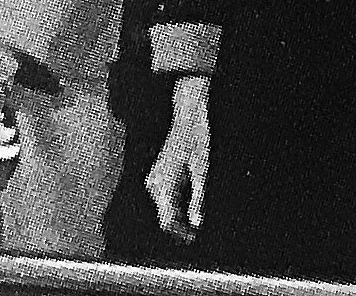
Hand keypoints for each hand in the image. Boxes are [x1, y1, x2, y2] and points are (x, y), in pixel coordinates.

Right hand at [147, 75, 210, 242]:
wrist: (187, 116)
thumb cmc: (196, 141)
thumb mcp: (202, 171)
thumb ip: (198, 198)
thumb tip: (196, 224)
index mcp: (163, 184)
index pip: (167, 220)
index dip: (180, 233)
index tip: (194, 238)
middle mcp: (154, 182)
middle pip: (164, 216)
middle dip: (179, 226)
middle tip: (196, 231)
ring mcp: (154, 177)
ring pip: (164, 207)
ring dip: (177, 214)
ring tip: (194, 215)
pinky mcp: (157, 173)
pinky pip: (164, 197)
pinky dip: (176, 203)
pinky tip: (189, 199)